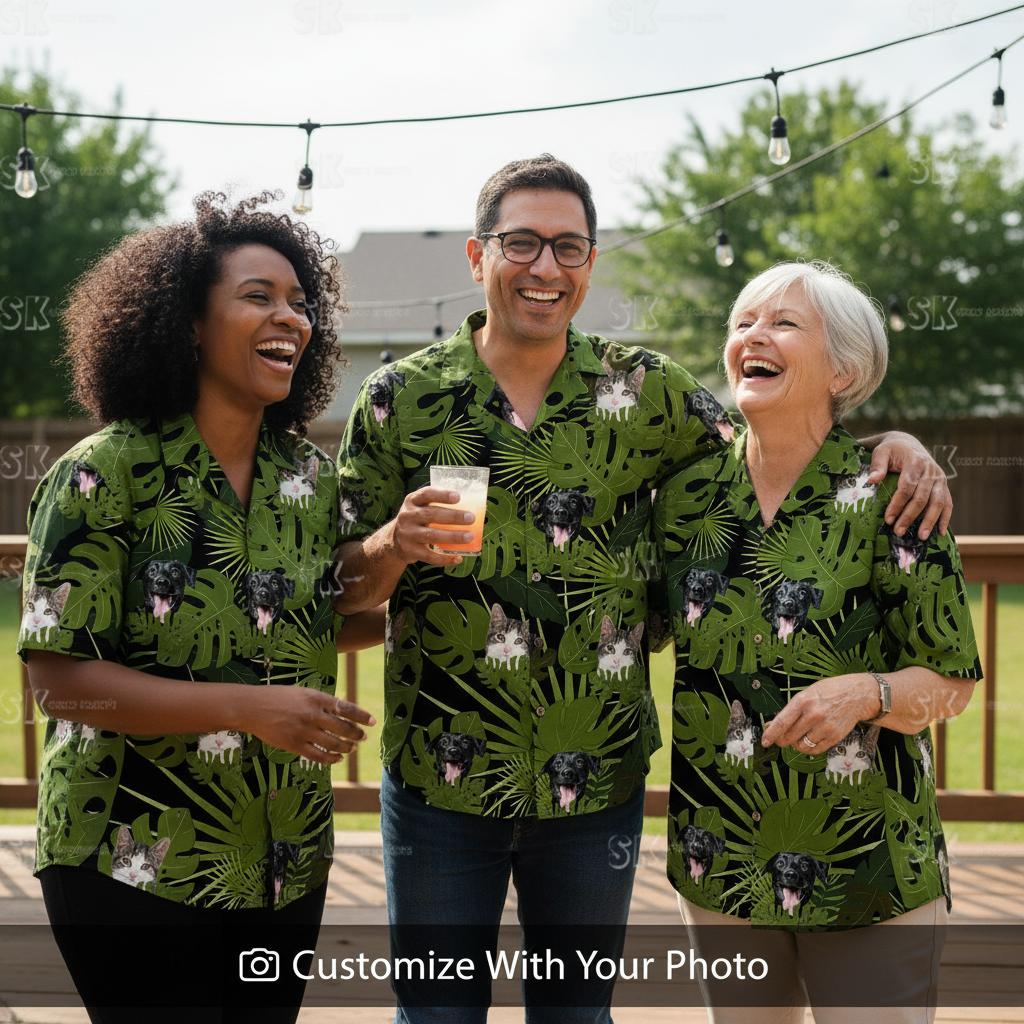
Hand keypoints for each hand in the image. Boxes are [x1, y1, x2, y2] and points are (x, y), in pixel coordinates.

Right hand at [242, 686, 375, 764]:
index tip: (372, 722)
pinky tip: (337, 758)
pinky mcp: (294, 745)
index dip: (361, 716)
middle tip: (363, 737)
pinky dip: (331, 758)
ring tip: (351, 748)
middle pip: (343, 728)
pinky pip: (318, 755)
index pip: (346, 708)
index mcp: (316, 698)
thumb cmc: (278, 697)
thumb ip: (322, 702)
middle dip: (356, 735)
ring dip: (346, 747)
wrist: (252, 707)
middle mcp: (312, 714)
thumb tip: (343, 710)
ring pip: (333, 743)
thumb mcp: (303, 692)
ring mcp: (303, 731)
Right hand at [387, 485, 474, 566]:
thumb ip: (436, 504)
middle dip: (453, 516)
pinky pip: (429, 556)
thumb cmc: (416, 520)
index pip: (426, 494)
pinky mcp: (410, 551)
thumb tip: (472, 504)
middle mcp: (407, 516)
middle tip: (471, 518)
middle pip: (431, 515)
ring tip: (470, 536)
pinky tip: (458, 558)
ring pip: (431, 536)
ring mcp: (408, 534)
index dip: (442, 494)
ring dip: (452, 536)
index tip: (458, 497)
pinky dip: (445, 559)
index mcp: (412, 501)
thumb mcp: (419, 507)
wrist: (393, 541)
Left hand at [760, 674, 876, 755]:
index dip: (771, 734)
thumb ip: (791, 709)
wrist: (858, 695)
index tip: (765, 741)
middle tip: (781, 737)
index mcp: (803, 701)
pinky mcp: (835, 737)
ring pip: (801, 746)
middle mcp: (813, 715)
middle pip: (789, 737)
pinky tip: (809, 740)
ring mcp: (825, 727)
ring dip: (796, 744)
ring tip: (799, 736)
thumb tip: (773, 724)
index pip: (782, 722)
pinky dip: (809, 748)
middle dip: (782, 739)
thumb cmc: (831, 691)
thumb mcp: (808, 693)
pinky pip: (815, 750)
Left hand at [866, 432, 951, 537]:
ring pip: (938, 502)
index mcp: (915, 462)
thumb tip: (871, 481)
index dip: (898, 504)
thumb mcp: (881, 452)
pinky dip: (945, 518)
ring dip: (930, 521)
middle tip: (898, 532)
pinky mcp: (944, 485)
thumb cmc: (892, 450)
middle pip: (922, 497)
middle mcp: (931, 471)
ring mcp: (940, 478)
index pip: (907, 487)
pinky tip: (940, 532)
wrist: (909, 444)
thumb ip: (877, 465)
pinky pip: (948, 503)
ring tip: (921, 537)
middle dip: (910, 516)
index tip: (888, 519)